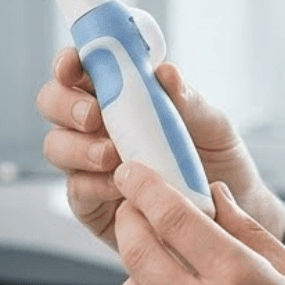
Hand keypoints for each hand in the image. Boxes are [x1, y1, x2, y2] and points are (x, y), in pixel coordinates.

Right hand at [36, 48, 284, 249]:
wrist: (229, 221)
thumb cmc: (221, 164)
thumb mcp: (215, 128)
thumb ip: (189, 101)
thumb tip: (166, 72)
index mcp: (123, 95)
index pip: (83, 69)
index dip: (69, 62)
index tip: (74, 65)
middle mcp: (98, 126)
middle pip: (54, 104)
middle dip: (66, 105)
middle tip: (94, 116)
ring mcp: (90, 165)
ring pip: (56, 147)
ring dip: (78, 147)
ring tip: (113, 155)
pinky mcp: (92, 204)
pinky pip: (77, 190)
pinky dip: (94, 185)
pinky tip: (121, 188)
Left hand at [113, 162, 284, 284]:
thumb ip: (249, 231)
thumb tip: (213, 193)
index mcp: (240, 278)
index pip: (172, 217)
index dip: (144, 187)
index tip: (132, 173)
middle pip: (137, 251)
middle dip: (130, 221)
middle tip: (134, 211)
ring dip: (142, 278)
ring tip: (169, 279)